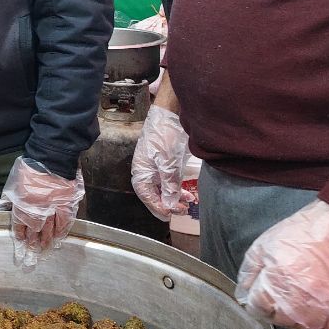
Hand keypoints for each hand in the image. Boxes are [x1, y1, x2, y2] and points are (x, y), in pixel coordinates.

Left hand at [0, 158, 84, 268]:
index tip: (20, 243)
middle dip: (33, 244)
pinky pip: (64, 224)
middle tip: (31, 256)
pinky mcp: (67, 206)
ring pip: (49, 231)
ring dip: (46, 242)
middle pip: (35, 232)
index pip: (20, 225)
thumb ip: (9, 198)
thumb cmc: (30, 168)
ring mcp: (53, 210)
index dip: (20, 235)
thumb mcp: (14, 183)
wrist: (51, 159)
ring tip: (43, 251)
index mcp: (23, 206)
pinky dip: (60, 232)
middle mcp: (38, 212)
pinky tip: (58, 240)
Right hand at [131, 104, 192, 219]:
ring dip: (174, 197)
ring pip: (163, 189)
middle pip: (154, 194)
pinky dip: (177, 188)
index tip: (171, 214)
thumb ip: (169, 185)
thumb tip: (170, 205)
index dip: (158, 207)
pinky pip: (169, 180)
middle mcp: (146, 171)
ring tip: (187, 202)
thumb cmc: (165, 136)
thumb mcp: (168, 163)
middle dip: (168, 204)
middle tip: (183, 210)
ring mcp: (156, 167)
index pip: (147, 196)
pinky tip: (187, 193)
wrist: (171, 114)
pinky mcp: (165, 162)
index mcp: (140, 172)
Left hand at [236, 200, 328, 328]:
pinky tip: (314, 326)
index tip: (260, 296)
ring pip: (304, 328)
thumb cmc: (301, 233)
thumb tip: (242, 296)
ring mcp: (325, 305)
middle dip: (275, 311)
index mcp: (277, 281)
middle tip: (280, 298)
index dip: (256, 302)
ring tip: (296, 309)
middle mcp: (300, 299)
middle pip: (280, 320)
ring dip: (296, 322)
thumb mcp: (265, 245)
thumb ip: (249, 272)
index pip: (258, 307)